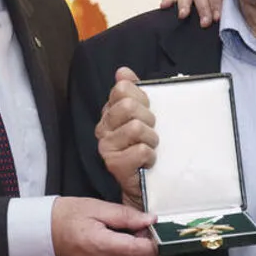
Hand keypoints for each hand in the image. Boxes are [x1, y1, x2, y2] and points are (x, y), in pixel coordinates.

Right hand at [50, 196, 158, 255]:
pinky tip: (130, 248)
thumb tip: (151, 220)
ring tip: (142, 238)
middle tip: (153, 233)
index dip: (153, 243)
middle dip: (152, 252)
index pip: (136, 251)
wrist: (41, 232)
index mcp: (98, 243)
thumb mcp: (97, 207)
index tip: (160, 231)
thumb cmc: (68, 214)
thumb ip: (125, 215)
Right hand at [95, 67, 157, 209]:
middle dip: (148, 118)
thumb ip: (134, 91)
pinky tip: (148, 161)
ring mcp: (106, 146)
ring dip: (151, 138)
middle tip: (151, 131)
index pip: (123, 88)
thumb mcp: (144, 115)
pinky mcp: (114, 164)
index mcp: (110, 112)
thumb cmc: (147, 147)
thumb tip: (122, 71)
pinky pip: (140, 150)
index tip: (148, 111)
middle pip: (127, 105)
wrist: (146, 184)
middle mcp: (103, 128)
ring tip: (151, 147)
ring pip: (135, 127)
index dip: (142, 98)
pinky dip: (151, 155)